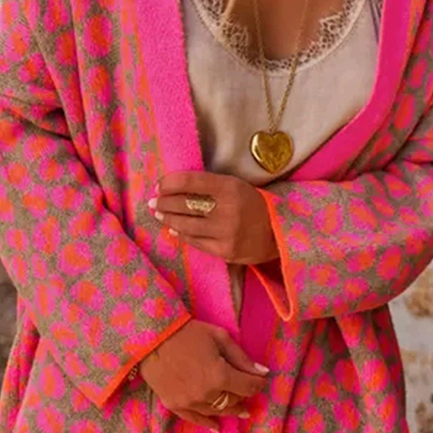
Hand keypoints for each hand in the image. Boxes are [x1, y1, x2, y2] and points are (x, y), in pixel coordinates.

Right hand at [139, 319, 269, 432]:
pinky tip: (217, 427)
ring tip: (241, 409)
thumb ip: (242, 358)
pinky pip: (195, 419)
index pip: (249, 387)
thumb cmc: (188, 333)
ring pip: (218, 411)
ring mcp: (190, 402)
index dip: (258, 383)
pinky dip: (208, 423)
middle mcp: (207, 394)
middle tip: (247, 389)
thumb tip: (263, 372)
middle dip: (244, 394)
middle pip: (234, 400)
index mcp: (220, 375)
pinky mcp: (175, 405)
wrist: (151, 337)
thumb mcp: (220, 337)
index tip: (261, 379)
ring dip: (231, 408)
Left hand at [149, 171, 278, 264]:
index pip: (191, 181)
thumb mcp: (236, 186)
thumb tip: (174, 188)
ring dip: (169, 219)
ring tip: (159, 215)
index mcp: (230, 187)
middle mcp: (227, 209)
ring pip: (187, 225)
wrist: (279, 233)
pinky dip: (182, 235)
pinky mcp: (225, 251)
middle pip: (185, 204)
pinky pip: (196, 242)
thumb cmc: (253, 204)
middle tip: (153, 202)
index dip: (170, 183)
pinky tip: (174, 230)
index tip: (159, 185)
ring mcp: (226, 232)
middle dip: (164, 203)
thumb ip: (210, 186)